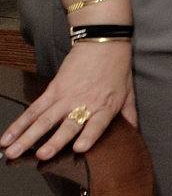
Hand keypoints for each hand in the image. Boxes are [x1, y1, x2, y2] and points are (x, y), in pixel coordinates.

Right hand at [2, 40, 136, 160]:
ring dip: (28, 137)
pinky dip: (19, 123)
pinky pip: (34, 108)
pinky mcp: (53, 89)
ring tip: (15, 151)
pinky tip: (8, 136)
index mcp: (106, 106)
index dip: (89, 136)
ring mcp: (66, 96)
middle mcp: (85, 103)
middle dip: (54, 141)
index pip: (97, 124)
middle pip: (67, 124)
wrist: (103, 41)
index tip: (80, 148)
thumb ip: (129, 115)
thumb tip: (135, 135)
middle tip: (44, 155)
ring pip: (44, 119)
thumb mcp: (128, 92)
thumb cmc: (117, 67)